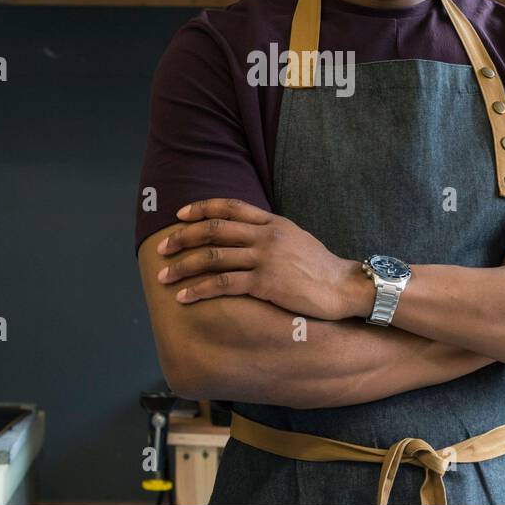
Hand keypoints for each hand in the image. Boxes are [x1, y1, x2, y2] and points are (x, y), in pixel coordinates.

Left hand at [154, 198, 363, 319]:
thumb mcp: (295, 238)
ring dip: (184, 266)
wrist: (343, 286)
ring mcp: (265, 258)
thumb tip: (245, 233)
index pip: (229, 207)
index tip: (180, 216)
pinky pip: (224, 284)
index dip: (201, 209)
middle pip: (214, 230)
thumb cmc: (320, 267)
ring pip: (213, 257)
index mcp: (272, 222)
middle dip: (182, 238)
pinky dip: (199, 290)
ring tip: (163, 277)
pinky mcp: (265, 283)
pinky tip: (184, 297)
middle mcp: (265, 236)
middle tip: (161, 249)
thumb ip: (269, 233)